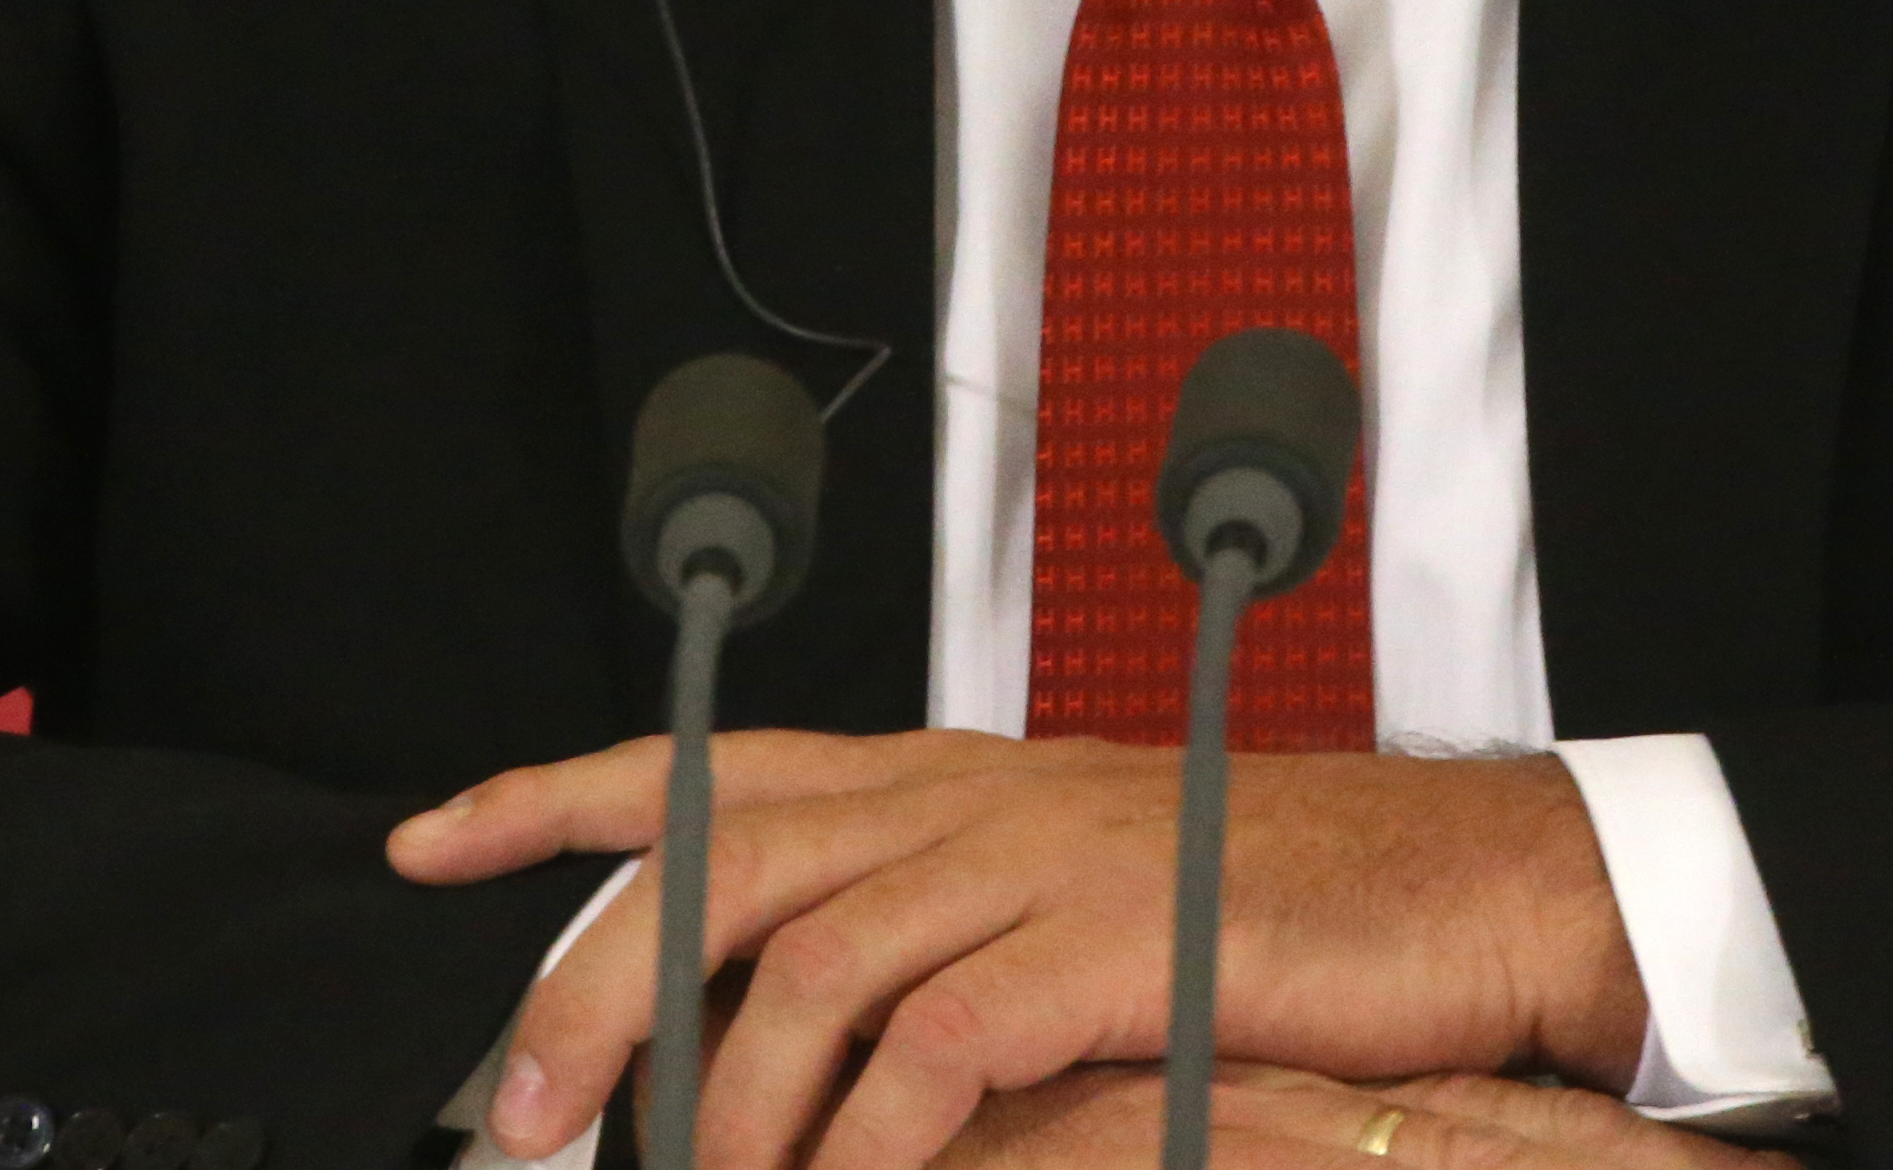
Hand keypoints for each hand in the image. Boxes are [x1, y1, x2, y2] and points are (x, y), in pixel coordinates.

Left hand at [385, 731, 1648, 1169]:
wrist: (1461, 894)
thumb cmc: (1274, 912)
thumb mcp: (1072, 909)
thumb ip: (938, 954)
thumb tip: (790, 1055)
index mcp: (945, 778)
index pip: (713, 760)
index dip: (557, 794)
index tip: (431, 837)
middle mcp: (969, 795)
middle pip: (722, 860)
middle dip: (596, 988)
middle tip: (525, 1115)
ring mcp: (1041, 857)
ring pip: (812, 962)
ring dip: (729, 1101)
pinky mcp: (1115, 939)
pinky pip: (943, 1040)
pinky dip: (872, 1136)